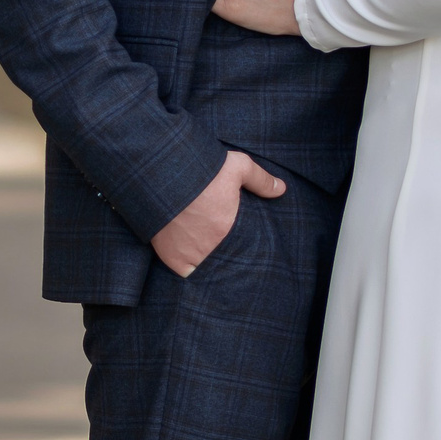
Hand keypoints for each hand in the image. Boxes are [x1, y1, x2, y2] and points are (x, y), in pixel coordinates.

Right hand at [152, 150, 286, 275]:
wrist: (158, 171)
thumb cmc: (199, 169)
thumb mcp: (236, 166)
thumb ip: (260, 179)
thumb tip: (282, 189)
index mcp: (228, 230)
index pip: (244, 252)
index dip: (245, 251)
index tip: (242, 245)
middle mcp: (210, 248)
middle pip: (225, 264)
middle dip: (228, 260)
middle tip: (224, 249)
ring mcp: (189, 255)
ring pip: (205, 271)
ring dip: (208, 265)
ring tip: (208, 253)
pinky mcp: (170, 257)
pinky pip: (183, 273)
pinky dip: (187, 268)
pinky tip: (190, 257)